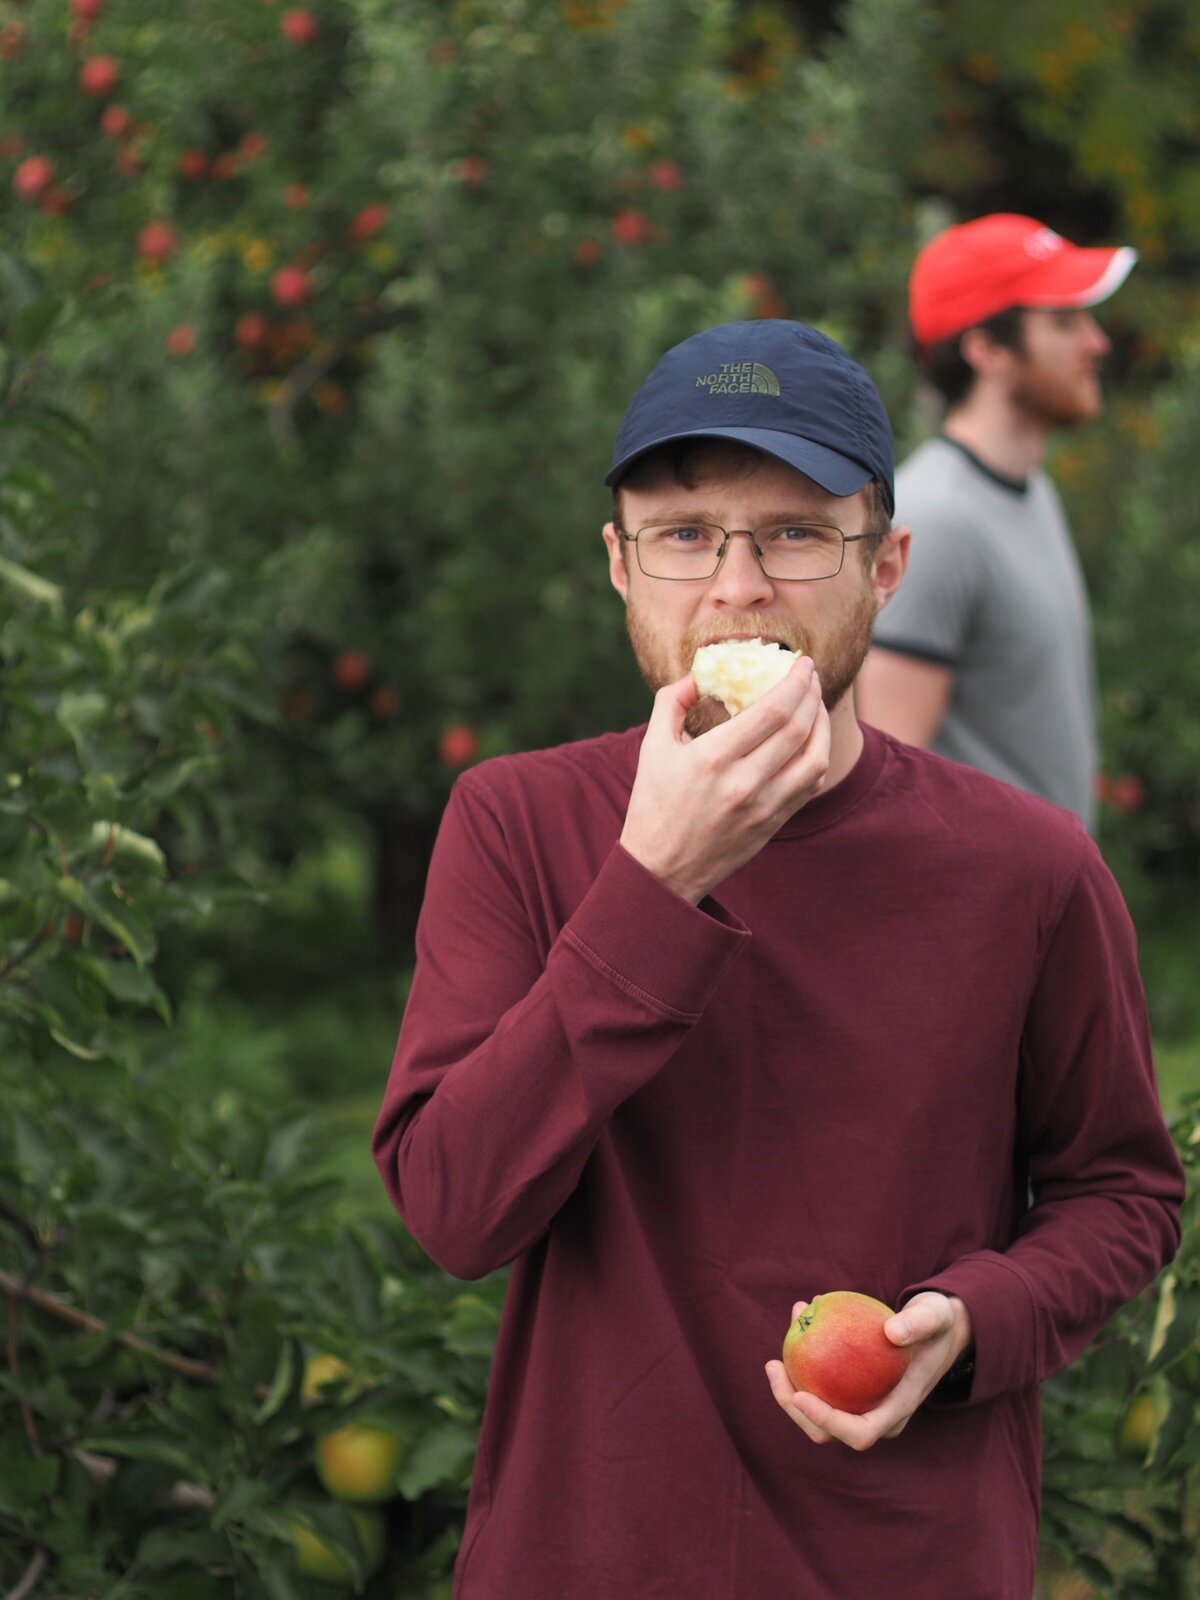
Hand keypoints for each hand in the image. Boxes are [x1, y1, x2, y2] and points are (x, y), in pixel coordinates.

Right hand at [620, 658, 829, 904]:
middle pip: (798, 728)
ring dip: (822, 725)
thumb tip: (699, 675)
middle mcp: (743, 782)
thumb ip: (672, 702)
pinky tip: (810, 741)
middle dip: (812, 694)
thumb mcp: (652, 747)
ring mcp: (763, 807)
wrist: (662, 869)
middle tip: (811, 675)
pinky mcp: (773, 824)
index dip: (795, 681)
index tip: (802, 663)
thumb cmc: (654, 804)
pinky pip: (810, 785)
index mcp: (712, 757)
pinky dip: (817, 756)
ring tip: (816, 705)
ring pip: (815, 758)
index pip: (772, 709)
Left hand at [764, 1292, 973, 1450]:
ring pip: (816, 1408)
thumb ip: (919, 1323)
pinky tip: (799, 1317)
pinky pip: (820, 1382)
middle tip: (773, 1364)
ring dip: (792, 1376)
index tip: (799, 1395)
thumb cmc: (938, 1324)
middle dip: (793, 1405)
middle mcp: (878, 1414)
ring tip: (788, 1326)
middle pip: (827, 1431)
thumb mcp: (936, 1316)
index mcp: (898, 1408)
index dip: (827, 1422)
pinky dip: (805, 1357)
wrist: (939, 1329)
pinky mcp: (851, 1388)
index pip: (859, 1433)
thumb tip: (892, 1332)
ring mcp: (863, 1404)